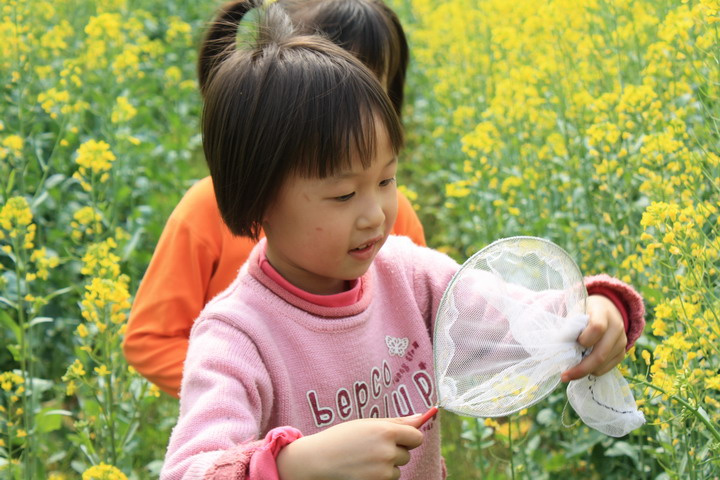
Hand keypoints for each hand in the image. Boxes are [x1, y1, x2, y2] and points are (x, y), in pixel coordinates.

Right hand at [276, 415, 424, 479]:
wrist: (317, 461)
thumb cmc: (341, 438)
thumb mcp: (367, 424)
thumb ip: (396, 422)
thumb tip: (422, 417)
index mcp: (386, 431)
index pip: (417, 437)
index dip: (408, 437)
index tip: (398, 438)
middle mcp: (387, 452)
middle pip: (407, 454)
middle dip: (394, 451)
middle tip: (370, 448)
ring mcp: (383, 471)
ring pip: (397, 469)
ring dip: (386, 466)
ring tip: (363, 460)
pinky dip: (379, 477)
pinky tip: (362, 471)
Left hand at [561, 295, 626, 381]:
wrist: (607, 310)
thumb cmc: (585, 311)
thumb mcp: (575, 312)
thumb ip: (569, 327)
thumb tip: (560, 347)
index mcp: (603, 313)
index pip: (597, 328)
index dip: (584, 339)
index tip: (572, 344)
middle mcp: (616, 327)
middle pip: (600, 353)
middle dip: (581, 368)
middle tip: (564, 376)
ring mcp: (621, 341)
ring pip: (603, 364)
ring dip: (585, 371)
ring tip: (570, 371)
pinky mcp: (622, 353)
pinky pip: (607, 368)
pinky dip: (593, 370)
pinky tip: (582, 367)